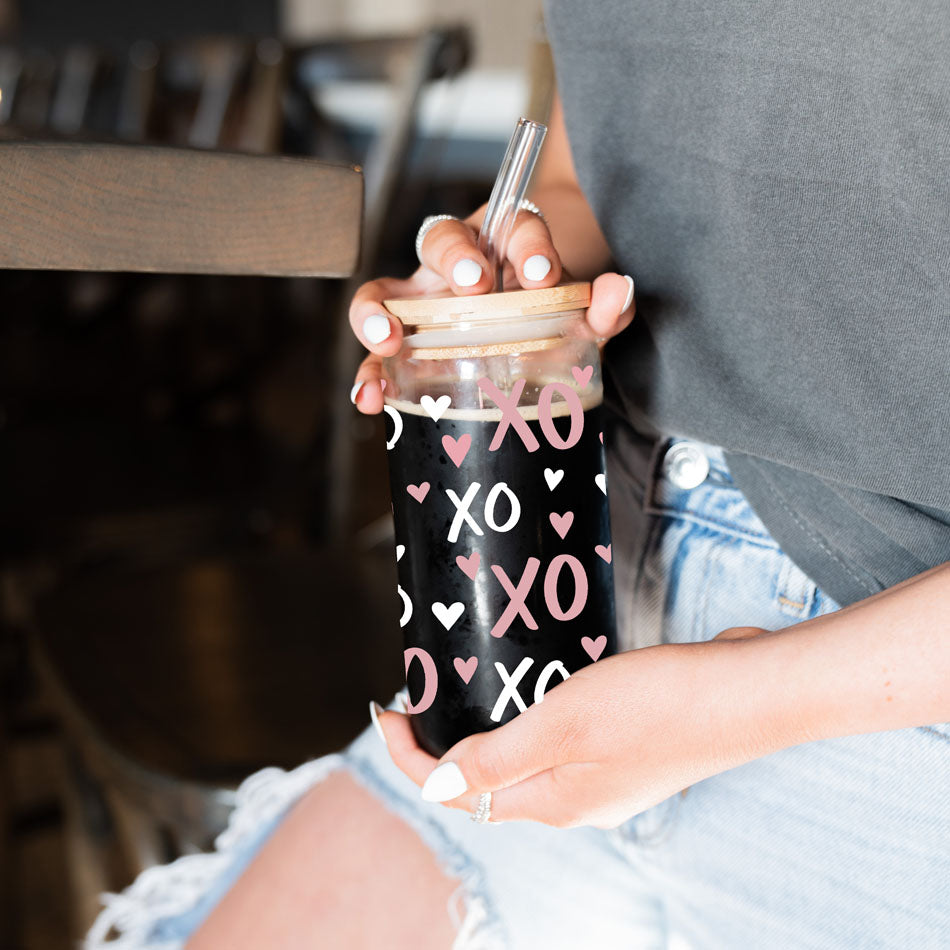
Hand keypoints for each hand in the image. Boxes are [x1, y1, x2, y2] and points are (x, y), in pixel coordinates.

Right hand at [347, 208, 635, 413]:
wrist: (523, 328)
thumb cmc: (544, 312)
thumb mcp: (577, 311)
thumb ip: (602, 306)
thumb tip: (617, 293)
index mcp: (501, 245)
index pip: (510, 225)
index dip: (526, 243)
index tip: (542, 273)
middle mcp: (455, 267)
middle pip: (440, 239)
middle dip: (454, 258)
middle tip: (475, 285)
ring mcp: (423, 304)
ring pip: (386, 292)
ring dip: (378, 313)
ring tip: (388, 340)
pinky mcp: (405, 347)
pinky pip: (378, 357)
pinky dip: (369, 376)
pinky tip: (368, 399)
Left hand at [375, 634, 778, 829]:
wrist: (749, 693)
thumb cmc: (660, 704)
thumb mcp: (564, 725)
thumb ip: (497, 760)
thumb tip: (436, 788)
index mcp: (552, 802)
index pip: (455, 789)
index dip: (411, 754)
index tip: (388, 706)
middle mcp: (574, 802)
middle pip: (486, 780)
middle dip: (445, 742)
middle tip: (424, 690)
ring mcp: (604, 780)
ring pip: (523, 761)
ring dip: (488, 730)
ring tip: (468, 684)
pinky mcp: (626, 753)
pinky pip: (559, 745)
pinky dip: (530, 721)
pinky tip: (534, 686)